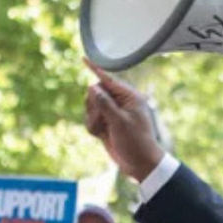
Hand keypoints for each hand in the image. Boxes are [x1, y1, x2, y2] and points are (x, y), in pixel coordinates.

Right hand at [84, 59, 165, 181]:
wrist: (139, 163)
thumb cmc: (135, 142)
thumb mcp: (120, 122)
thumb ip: (105, 104)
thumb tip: (92, 86)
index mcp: (129, 97)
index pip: (109, 80)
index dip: (95, 69)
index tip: (83, 58)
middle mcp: (120, 102)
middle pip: (95, 93)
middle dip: (93, 106)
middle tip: (101, 119)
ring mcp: (112, 113)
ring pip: (90, 107)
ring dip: (92, 119)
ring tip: (102, 130)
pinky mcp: (105, 123)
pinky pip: (90, 119)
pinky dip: (92, 127)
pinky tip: (101, 136)